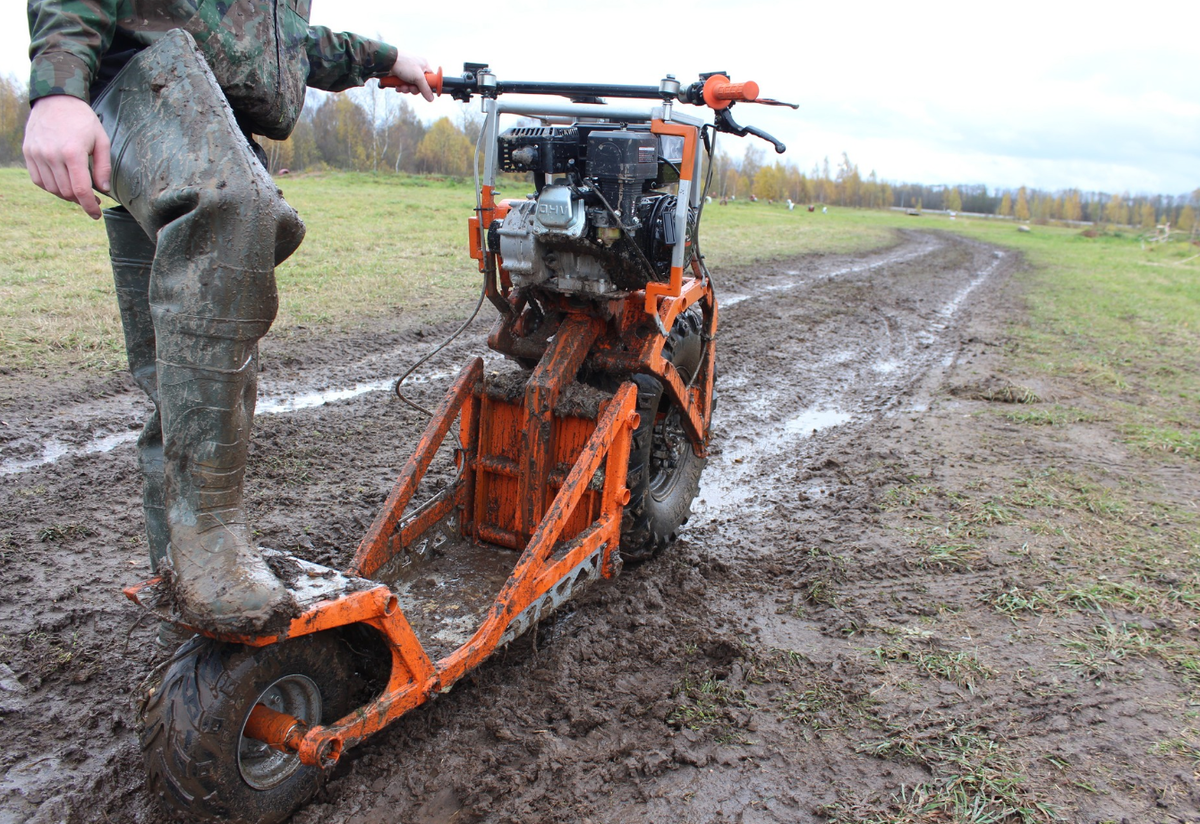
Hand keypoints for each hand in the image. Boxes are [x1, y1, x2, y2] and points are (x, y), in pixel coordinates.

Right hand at [23, 95, 111, 219]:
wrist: (56, 100)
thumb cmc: (82, 120)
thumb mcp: (101, 140)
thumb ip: (103, 167)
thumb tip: (103, 189)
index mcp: (72, 152)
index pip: (80, 189)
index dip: (89, 206)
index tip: (96, 214)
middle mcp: (51, 155)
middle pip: (66, 192)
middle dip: (81, 201)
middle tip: (92, 200)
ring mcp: (37, 154)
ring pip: (51, 188)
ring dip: (66, 195)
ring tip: (78, 191)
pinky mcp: (28, 152)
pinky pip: (38, 180)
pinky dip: (51, 187)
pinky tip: (62, 183)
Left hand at [388, 51, 434, 100]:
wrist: (387, 61)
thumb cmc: (404, 65)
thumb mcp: (418, 77)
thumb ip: (425, 89)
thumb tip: (431, 99)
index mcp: (424, 65)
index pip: (431, 78)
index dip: (429, 86)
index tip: (426, 92)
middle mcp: (417, 68)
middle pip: (420, 85)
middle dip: (414, 89)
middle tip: (411, 88)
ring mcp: (408, 72)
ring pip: (411, 86)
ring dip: (406, 89)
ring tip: (402, 86)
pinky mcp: (400, 75)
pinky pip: (404, 85)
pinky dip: (401, 87)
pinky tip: (398, 86)